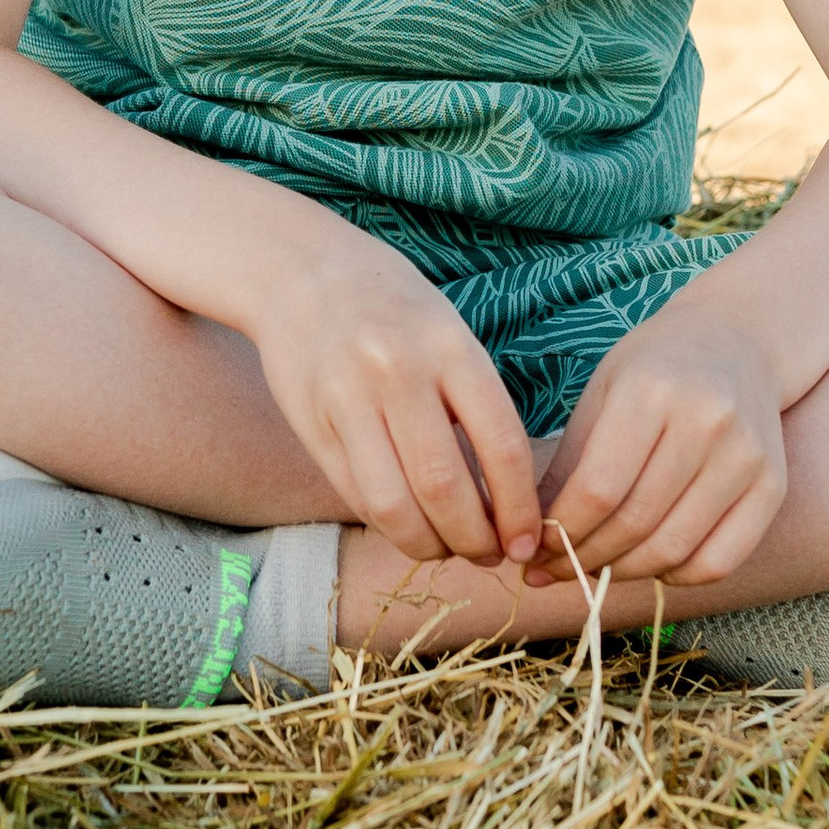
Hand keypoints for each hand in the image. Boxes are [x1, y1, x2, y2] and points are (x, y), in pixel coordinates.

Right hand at [253, 229, 540, 570]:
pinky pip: (357, 496)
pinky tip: (408, 526)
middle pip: (446, 487)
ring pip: (395, 505)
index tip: (528, 540)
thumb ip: (476, 403)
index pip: (501, 446)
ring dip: (429, 545)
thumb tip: (508, 497)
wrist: (300, 273)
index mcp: (450, 348)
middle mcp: (399, 374)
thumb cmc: (394, 309)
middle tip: (490, 555)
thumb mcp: (449, 334)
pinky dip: (389, 525)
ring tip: (448, 550)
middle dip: (475, 539)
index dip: (520, 508)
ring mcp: (349, 401)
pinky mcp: (313, 426)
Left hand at [532, 311, 786, 589]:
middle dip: (585, 558)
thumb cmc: (655, 371)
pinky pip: (720, 561)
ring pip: (674, 548)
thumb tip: (533, 544)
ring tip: (596, 568)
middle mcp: (706, 422)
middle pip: (636, 523)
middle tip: (558, 569)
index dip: (562, 532)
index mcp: (652, 391)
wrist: (739, 342)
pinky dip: (677, 576)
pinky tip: (652, 564)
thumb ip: (569, 466)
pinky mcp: (773, 486)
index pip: (598, 489)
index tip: (537, 549)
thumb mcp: (601, 395)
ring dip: (625, 572)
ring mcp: (746, 456)